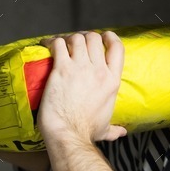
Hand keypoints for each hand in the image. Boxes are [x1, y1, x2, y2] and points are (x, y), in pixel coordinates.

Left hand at [37, 30, 125, 144]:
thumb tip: (122, 132)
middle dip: (85, 37)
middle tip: (76, 43)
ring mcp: (80, 68)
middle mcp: (99, 71)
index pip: (118, 48)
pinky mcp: (62, 69)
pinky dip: (52, 42)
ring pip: (77, 38)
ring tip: (62, 44)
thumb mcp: (105, 128)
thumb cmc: (86, 132)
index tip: (103, 37)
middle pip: (94, 38)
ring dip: (68, 38)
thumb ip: (114, 128)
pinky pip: (58, 44)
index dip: (110, 37)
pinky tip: (47, 45)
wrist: (69, 133)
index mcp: (112, 81)